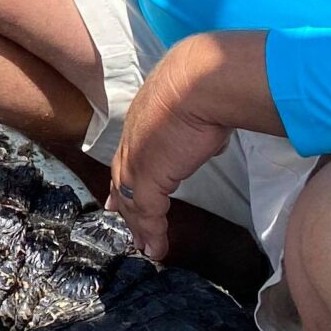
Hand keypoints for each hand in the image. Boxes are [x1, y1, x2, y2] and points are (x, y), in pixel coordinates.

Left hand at [109, 30, 278, 261]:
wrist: (200, 83)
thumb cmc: (206, 86)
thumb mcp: (198, 107)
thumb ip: (197, 123)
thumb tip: (209, 131)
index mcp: (145, 119)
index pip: (129, 154)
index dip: (126, 177)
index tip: (121, 195)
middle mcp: (134, 139)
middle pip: (123, 179)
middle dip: (125, 204)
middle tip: (130, 227)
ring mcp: (137, 158)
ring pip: (131, 199)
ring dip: (139, 226)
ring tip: (147, 247)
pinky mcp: (148, 175)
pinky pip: (146, 211)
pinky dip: (151, 232)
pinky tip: (156, 248)